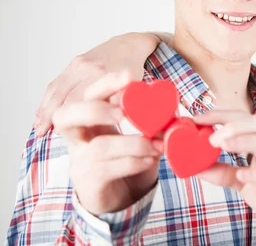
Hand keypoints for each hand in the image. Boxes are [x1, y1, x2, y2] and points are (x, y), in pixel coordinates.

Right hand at [35, 32, 162, 135]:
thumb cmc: (133, 71)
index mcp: (105, 74)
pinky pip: (56, 83)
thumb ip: (126, 101)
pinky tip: (41, 113)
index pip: (82, 98)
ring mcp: (78, 64)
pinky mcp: (73, 63)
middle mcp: (89, 68)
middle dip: (52, 116)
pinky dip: (47, 99)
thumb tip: (118, 119)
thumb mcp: (134, 86)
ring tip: (38, 128)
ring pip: (56, 89)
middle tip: (43, 134)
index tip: (63, 133)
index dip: (70, 118)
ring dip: (45, 109)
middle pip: (65, 95)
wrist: (128, 46)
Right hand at [52, 70, 161, 215]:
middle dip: (94, 109)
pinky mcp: (90, 182)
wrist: (120, 199)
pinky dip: (133, 162)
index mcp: (89, 119)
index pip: (87, 94)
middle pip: (65, 116)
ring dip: (133, 143)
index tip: (129, 75)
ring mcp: (80, 161)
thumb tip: (170, 103)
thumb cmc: (127, 159)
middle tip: (123, 111)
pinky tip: (151, 160)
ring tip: (158, 145)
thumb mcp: (139, 134)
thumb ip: (149, 119)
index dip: (104, 83)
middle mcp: (78, 138)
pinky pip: (106, 169)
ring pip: (97, 146)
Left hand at [192, 111, 255, 241]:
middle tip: (212, 135)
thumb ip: (221, 172)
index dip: (221, 115)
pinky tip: (242, 175)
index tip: (197, 118)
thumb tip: (194, 166)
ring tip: (224, 145)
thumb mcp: (241, 181)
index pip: (244, 119)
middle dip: (236, 125)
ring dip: (248, 141)